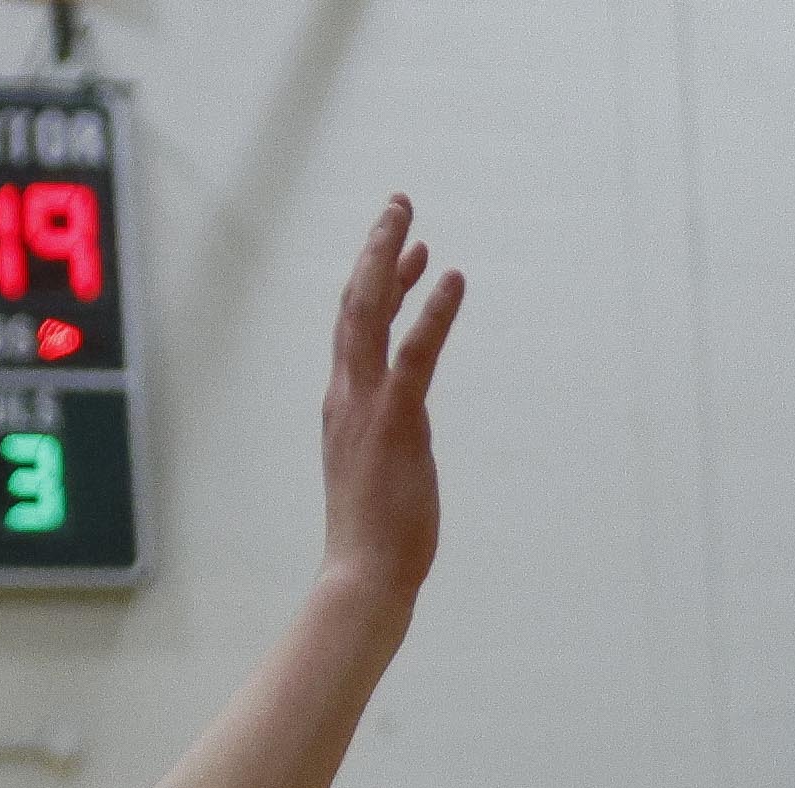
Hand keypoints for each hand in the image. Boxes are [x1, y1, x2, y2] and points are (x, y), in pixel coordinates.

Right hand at [317, 197, 464, 604]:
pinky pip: (415, 354)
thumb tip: (402, 441)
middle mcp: (347, 394)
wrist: (364, 575)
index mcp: (343, 405)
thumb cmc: (376, 538)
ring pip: (370, 313)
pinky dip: (432, 311)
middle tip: (398, 205)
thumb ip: (385, 445)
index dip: (376, 282)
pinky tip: (451, 276)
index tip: (404, 251)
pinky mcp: (397, 423)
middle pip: (354, 303)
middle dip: (375, 249)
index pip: (354, 328)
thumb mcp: (379, 475)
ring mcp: (367, 405)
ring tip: (413, 218)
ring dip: (391, 260)